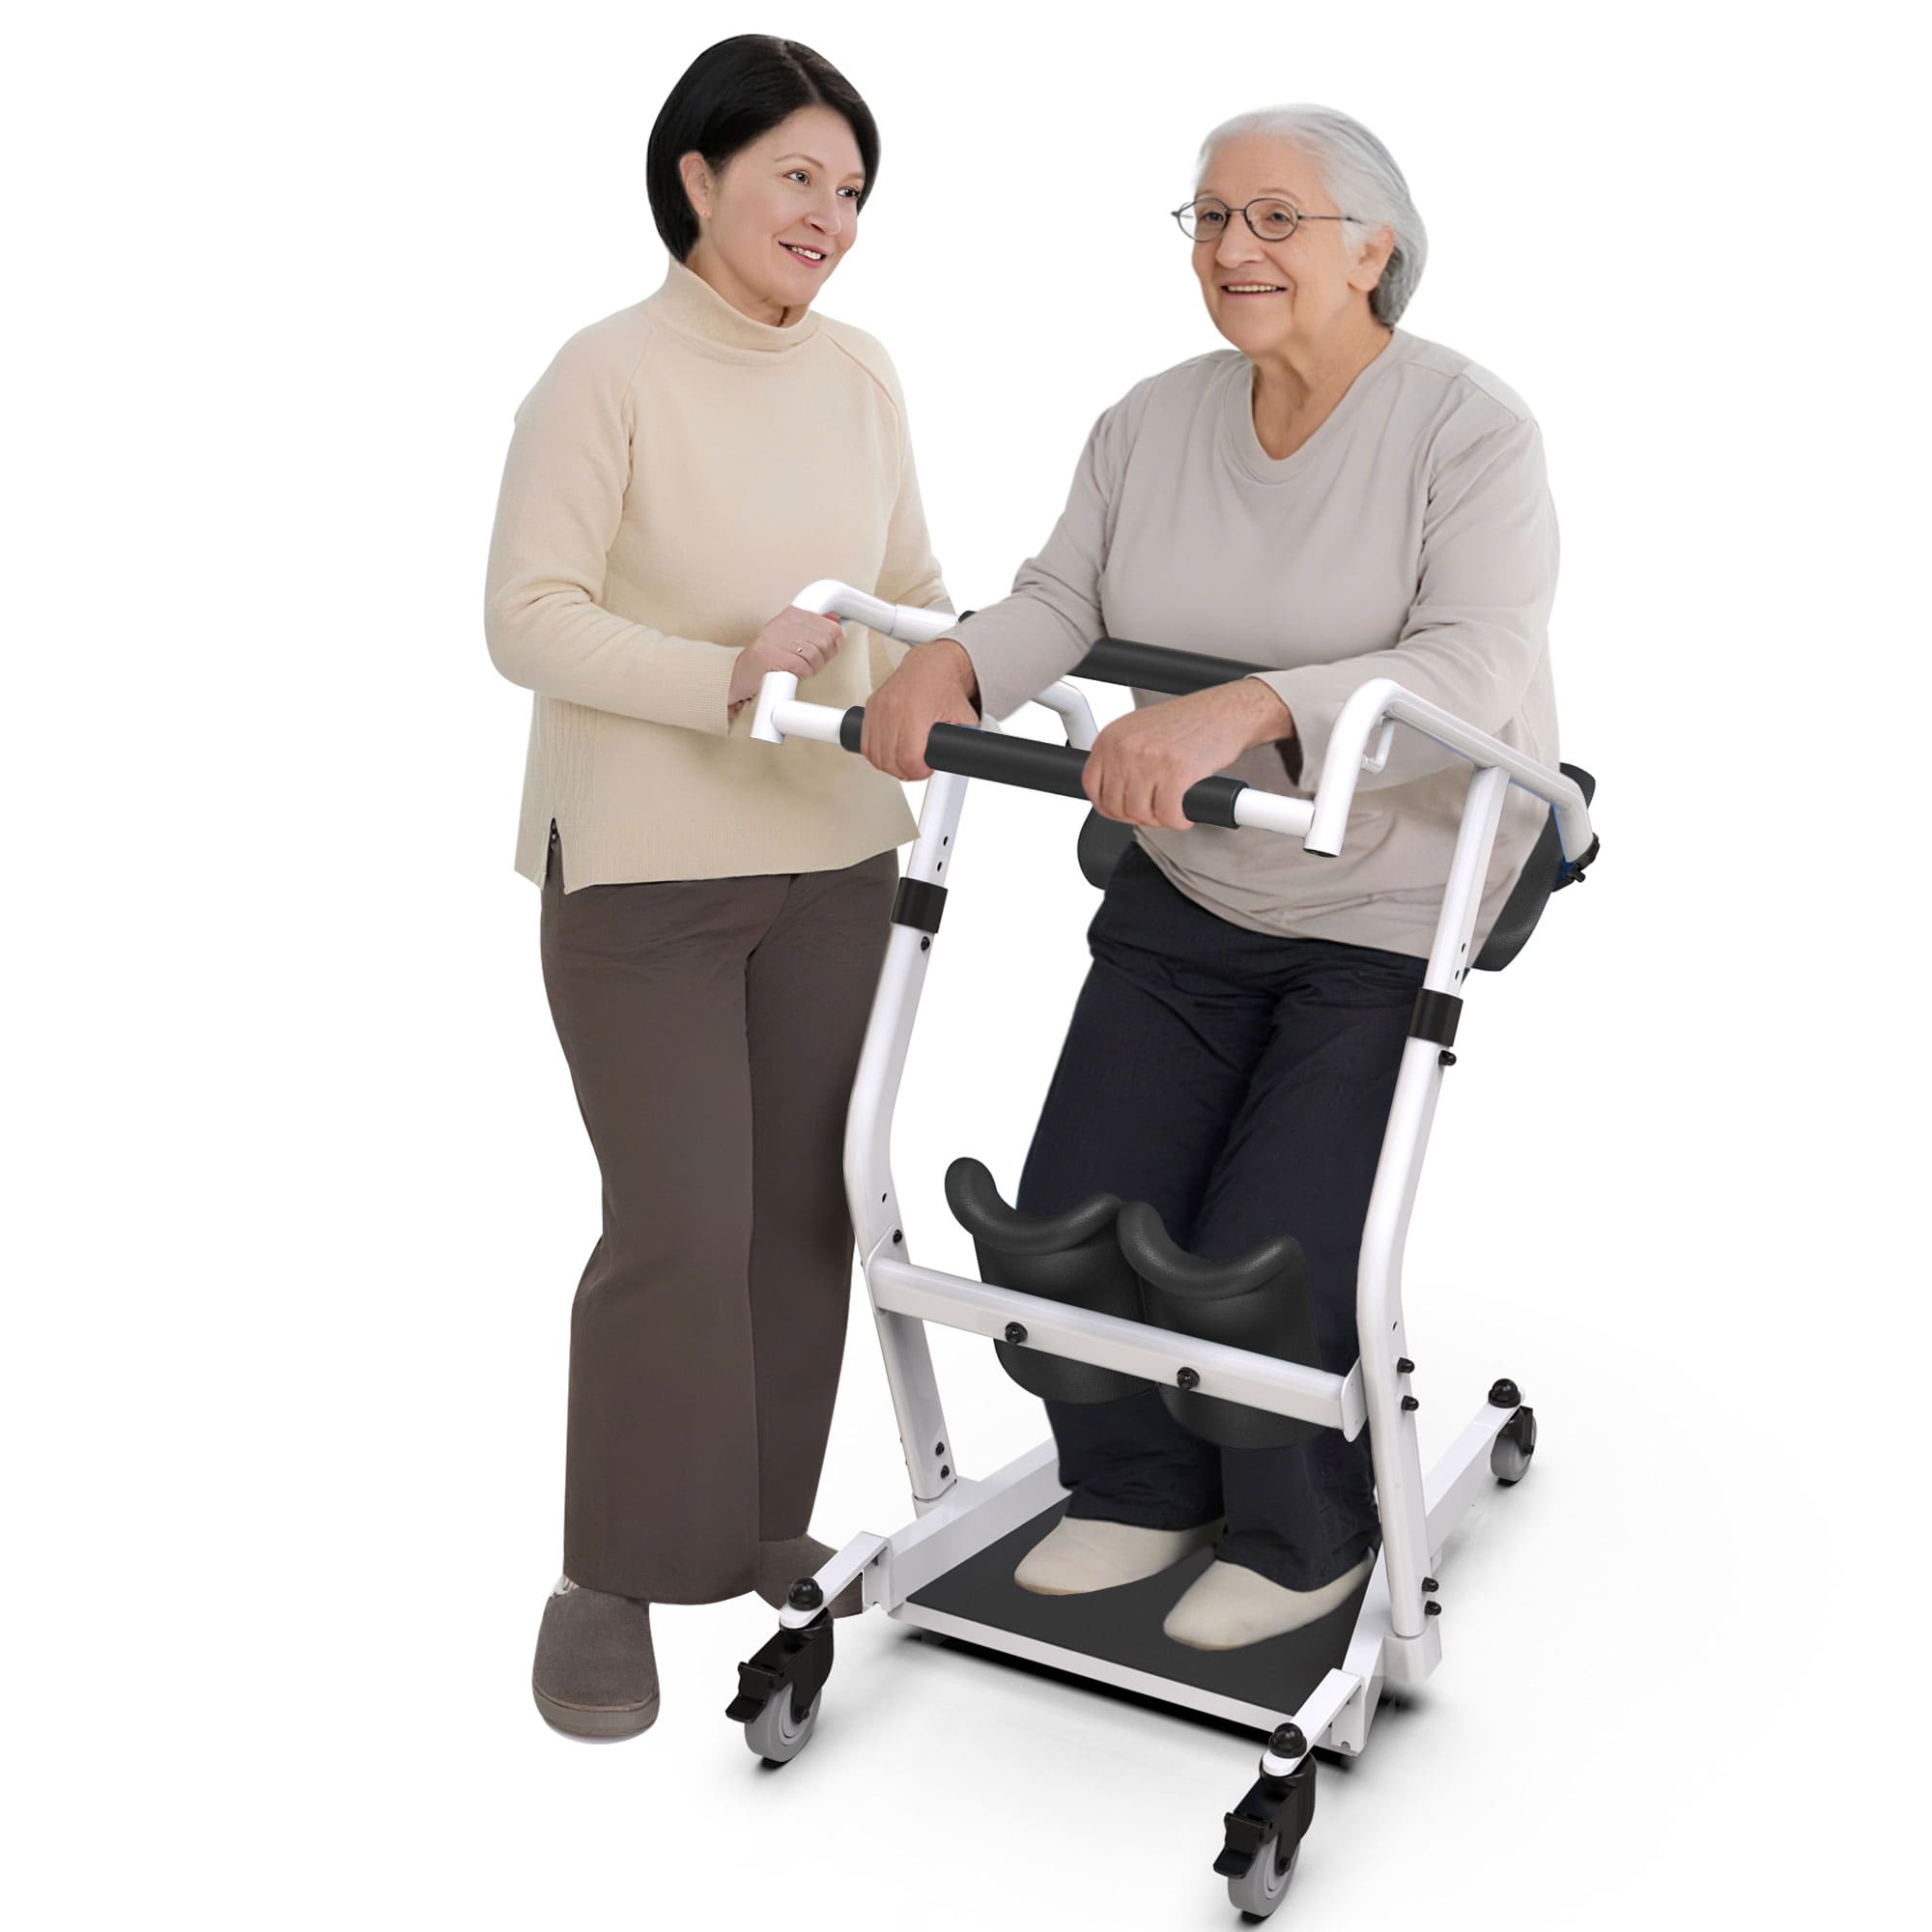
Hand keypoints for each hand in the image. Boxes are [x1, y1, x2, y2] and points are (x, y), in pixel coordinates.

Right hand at [728, 607, 844, 712]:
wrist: (741, 673)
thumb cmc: (768, 656)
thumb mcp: (792, 635)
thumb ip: (814, 628)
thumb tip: (836, 621)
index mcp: (791, 615)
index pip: (830, 626)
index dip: (834, 642)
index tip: (827, 648)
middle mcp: (784, 624)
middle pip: (826, 641)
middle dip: (825, 656)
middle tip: (812, 662)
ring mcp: (778, 640)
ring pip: (817, 655)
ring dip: (813, 667)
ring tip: (800, 667)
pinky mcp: (774, 657)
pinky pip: (804, 667)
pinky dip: (803, 674)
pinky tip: (792, 672)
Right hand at [860, 638, 980, 779]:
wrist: (931, 665)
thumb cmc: (946, 689)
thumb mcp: (964, 718)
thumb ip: (964, 741)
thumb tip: (966, 760)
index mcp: (917, 712)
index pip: (908, 757)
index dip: (918, 771)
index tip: (926, 770)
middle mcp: (893, 709)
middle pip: (889, 760)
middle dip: (905, 771)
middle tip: (917, 769)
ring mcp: (879, 708)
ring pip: (874, 754)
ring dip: (889, 765)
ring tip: (905, 763)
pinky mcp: (870, 708)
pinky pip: (865, 742)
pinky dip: (876, 753)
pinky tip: (890, 754)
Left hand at [1084, 680, 1294, 827]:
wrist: (1226, 711)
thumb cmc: (1189, 722)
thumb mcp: (1140, 730)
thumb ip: (1121, 756)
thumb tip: (1110, 794)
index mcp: (1112, 737)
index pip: (1092, 786)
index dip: (1110, 807)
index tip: (1125, 810)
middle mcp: (1126, 747)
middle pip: (1116, 806)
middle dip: (1138, 816)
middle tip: (1156, 810)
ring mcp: (1150, 760)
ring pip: (1141, 814)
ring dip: (1160, 819)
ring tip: (1174, 807)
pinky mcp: (1177, 773)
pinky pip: (1169, 816)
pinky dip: (1180, 820)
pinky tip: (1187, 811)